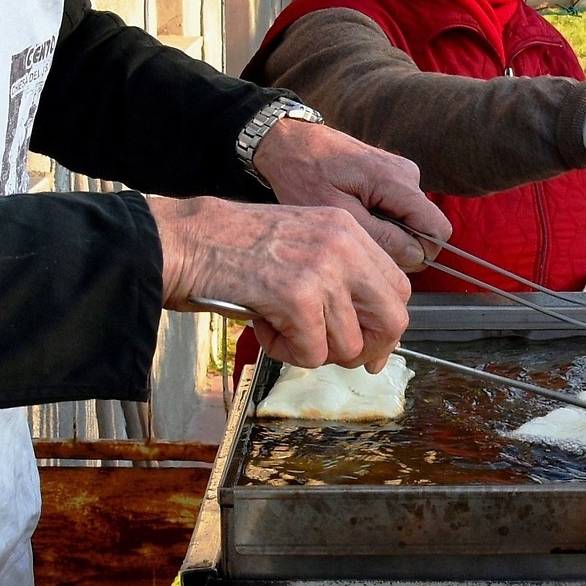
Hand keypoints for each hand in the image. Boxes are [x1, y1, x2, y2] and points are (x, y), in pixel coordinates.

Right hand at [150, 197, 409, 370]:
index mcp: (348, 228)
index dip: (387, 325)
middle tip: (337, 356)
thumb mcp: (302, 243)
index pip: (399, 287)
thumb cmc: (234, 247)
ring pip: (348, 345)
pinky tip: (264, 330)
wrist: (186, 240)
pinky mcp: (297, 297)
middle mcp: (344, 245)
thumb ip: (339, 277)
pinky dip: (287, 353)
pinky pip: (312, 353)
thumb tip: (372, 337)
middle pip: (392, 319)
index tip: (371, 346)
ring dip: (313, 351)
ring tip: (280, 329)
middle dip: (368, 349)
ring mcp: (323, 270)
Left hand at [248, 117, 451, 270]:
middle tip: (359, 240)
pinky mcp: (393, 174)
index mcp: (397, 182)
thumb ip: (382, 237)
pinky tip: (354, 211)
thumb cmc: (305, 175)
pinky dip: (381, 218)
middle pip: (425, 228)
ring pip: (411, 221)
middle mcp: (408, 175)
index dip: (420, 253)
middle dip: (399, 244)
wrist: (290, 142)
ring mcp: (402, 172)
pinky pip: (400, 209)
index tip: (384, 257)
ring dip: (387, 231)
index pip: (438, 229)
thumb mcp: (339, 214)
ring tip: (351, 222)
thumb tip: (417, 256)